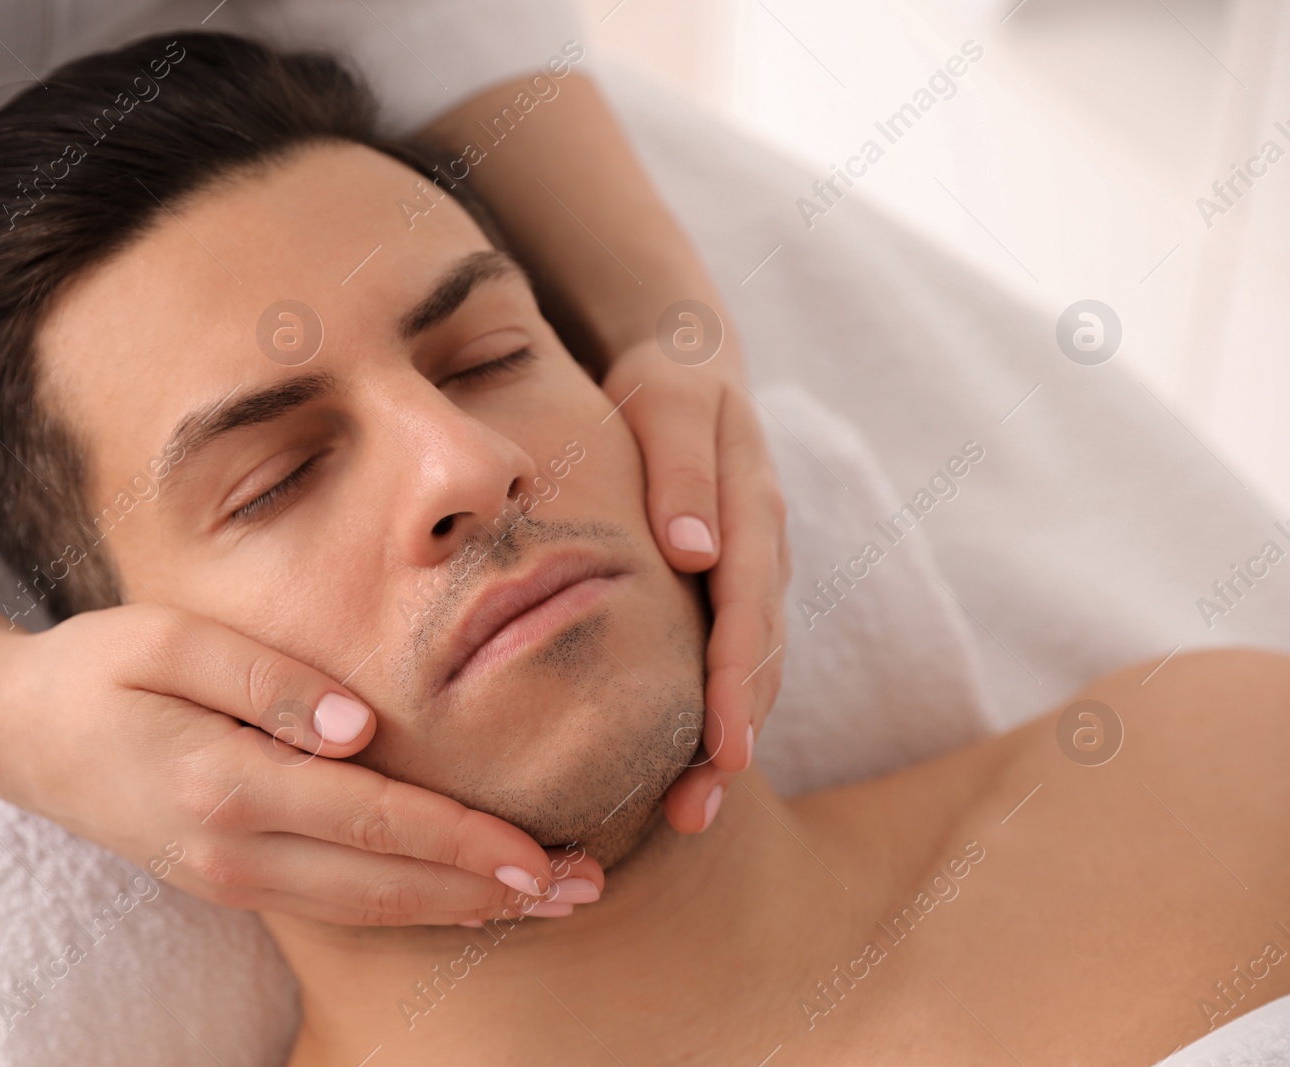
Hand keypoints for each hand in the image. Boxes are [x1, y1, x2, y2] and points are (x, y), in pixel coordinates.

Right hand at [0, 604, 604, 924]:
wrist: (12, 734)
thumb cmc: (95, 668)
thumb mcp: (170, 642)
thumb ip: (268, 680)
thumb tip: (359, 729)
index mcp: (226, 786)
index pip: (375, 820)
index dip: (465, 842)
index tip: (544, 856)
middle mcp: (235, 851)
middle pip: (388, 884)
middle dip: (490, 890)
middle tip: (583, 891)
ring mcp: (230, 878)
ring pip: (369, 909)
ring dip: (460, 908)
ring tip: (544, 901)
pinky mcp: (229, 881)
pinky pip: (336, 906)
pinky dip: (408, 907)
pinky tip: (456, 897)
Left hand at [600, 338, 790, 832]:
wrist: (689, 362)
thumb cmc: (666, 380)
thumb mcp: (668, 401)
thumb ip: (683, 470)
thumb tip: (694, 553)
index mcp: (752, 511)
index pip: (746, 611)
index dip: (737, 685)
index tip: (722, 749)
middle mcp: (762, 552)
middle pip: (758, 658)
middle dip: (734, 738)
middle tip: (695, 811)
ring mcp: (753, 572)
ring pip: (753, 668)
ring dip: (728, 741)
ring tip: (690, 811)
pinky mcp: (731, 584)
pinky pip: (734, 654)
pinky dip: (717, 709)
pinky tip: (684, 758)